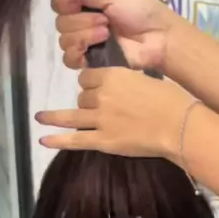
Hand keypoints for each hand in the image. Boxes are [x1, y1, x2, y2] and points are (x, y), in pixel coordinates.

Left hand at [35, 67, 192, 160]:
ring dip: (57, 116)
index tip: (96, 88)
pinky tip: (43, 139)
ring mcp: (100, 119)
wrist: (177, 125)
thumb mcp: (145, 79)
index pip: (88, 77)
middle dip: (88, 102)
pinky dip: (58, 140)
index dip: (91, 83)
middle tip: (99, 109)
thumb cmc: (170, 100)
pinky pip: (75, 140)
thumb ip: (126, 82)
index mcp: (112, 76)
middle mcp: (101, 95)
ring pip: (74, 115)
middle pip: (82, 97)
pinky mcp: (103, 141)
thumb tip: (120, 87)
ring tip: (41, 117)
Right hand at [52, 0, 175, 70]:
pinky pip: (69, 60)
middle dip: (81, 21)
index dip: (64, 4)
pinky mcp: (91, 63)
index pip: (58, 4)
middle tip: (105, 21)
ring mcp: (86, 44)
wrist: (158, 37)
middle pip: (60, 24)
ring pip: (64, 41)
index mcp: (87, 5)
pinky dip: (77, 52)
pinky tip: (94, 48)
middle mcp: (82, 24)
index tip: (77, 3)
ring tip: (106, 34)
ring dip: (84, 35)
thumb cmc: (139, 12)